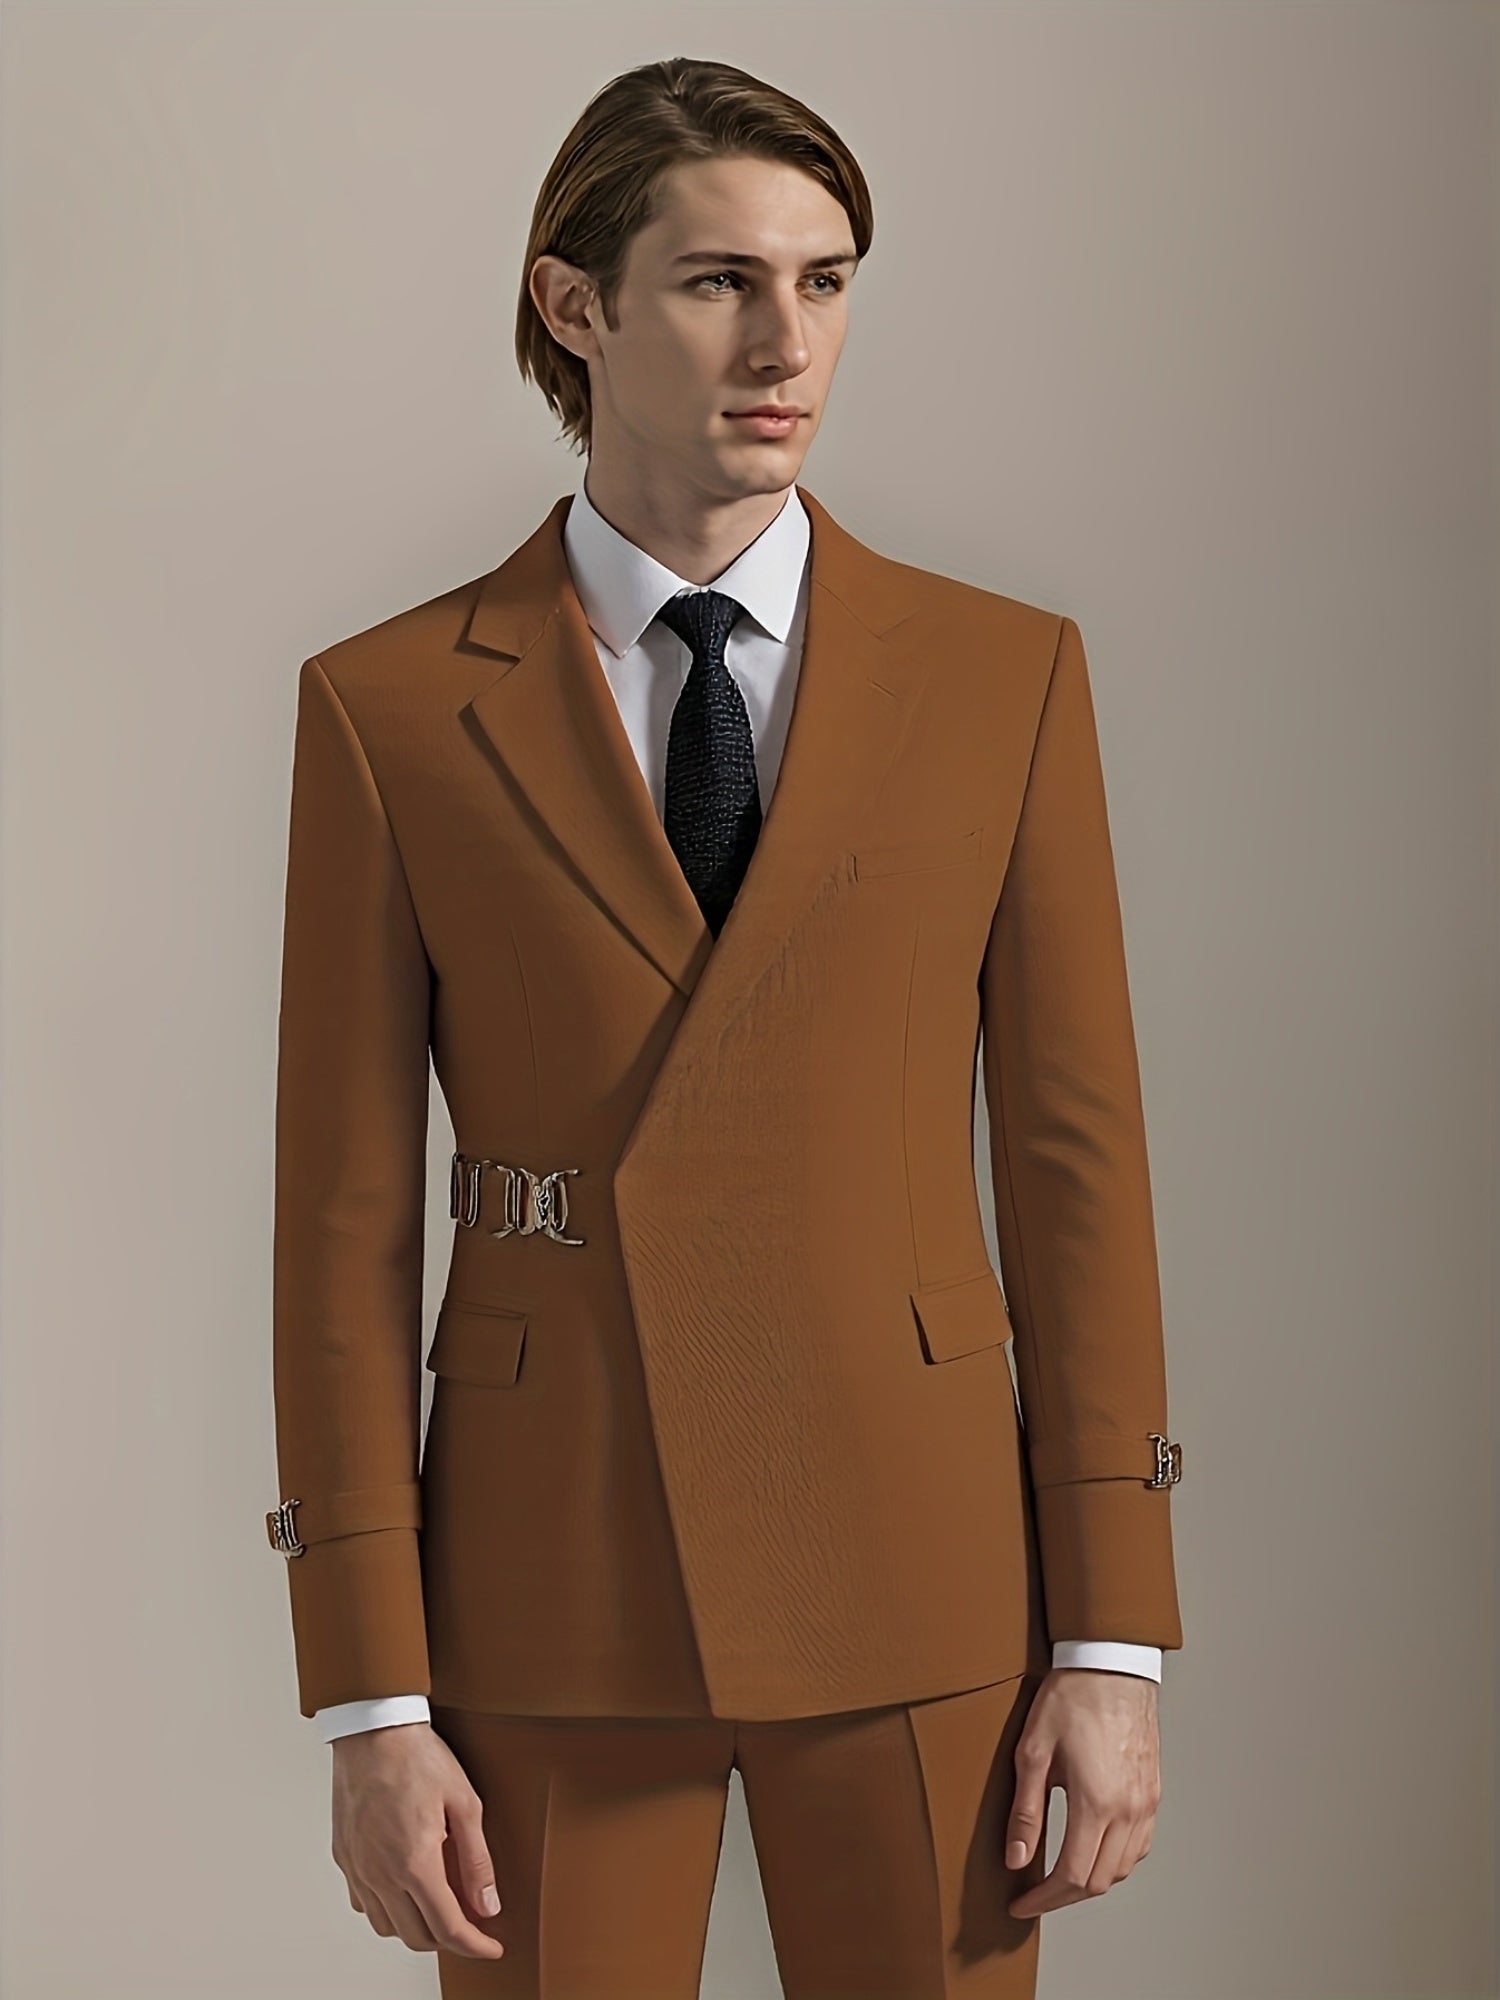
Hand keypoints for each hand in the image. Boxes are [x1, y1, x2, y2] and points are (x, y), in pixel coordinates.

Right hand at [330, 1721, 505, 1960]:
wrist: (373, 1728)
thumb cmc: (418, 1757)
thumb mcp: (465, 1803)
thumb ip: (477, 1860)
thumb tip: (488, 1905)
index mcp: (415, 1863)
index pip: (448, 1928)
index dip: (474, 1945)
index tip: (492, 1948)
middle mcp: (381, 1874)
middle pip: (416, 1936)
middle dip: (448, 1939)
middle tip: (470, 1924)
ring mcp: (358, 1868)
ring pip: (386, 1926)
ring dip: (415, 1927)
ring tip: (439, 1905)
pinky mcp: (344, 1857)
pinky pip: (364, 1903)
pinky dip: (387, 1909)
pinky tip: (404, 1887)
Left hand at [1004, 1668, 1160, 1916]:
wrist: (1112, 1664)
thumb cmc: (1073, 1697)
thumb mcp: (1033, 1750)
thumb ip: (1026, 1810)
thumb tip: (1017, 1858)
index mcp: (1096, 1803)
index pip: (1071, 1876)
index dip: (1043, 1899)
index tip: (1021, 1903)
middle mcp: (1128, 1810)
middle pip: (1098, 1881)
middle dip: (1063, 1897)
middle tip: (1034, 1894)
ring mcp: (1146, 1803)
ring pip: (1122, 1869)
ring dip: (1090, 1881)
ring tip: (1059, 1876)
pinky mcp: (1153, 1792)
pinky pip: (1139, 1846)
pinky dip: (1115, 1861)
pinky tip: (1095, 1850)